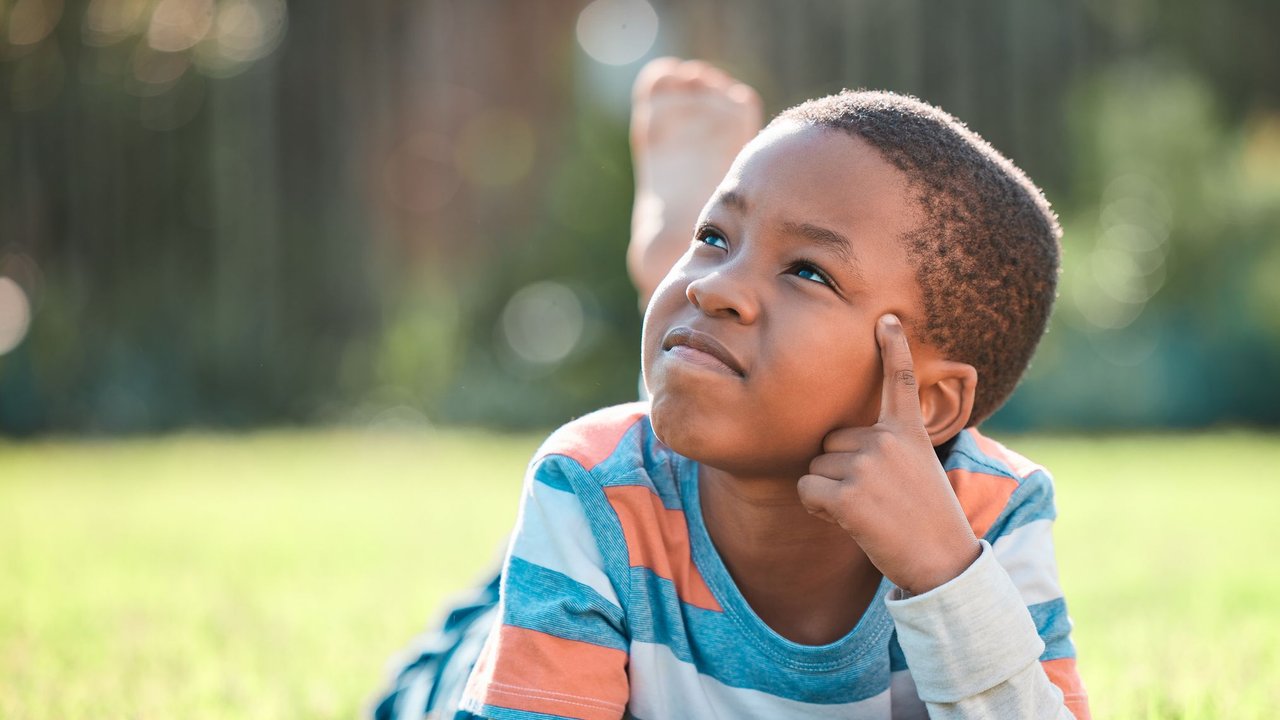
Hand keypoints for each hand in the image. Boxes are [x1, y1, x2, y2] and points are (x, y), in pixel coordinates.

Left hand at [797, 314, 979, 594]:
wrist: (943, 561)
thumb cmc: (926, 520)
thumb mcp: (917, 470)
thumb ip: (886, 447)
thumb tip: (839, 444)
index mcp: (907, 431)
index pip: (899, 380)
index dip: (892, 347)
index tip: (886, 317)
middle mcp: (886, 440)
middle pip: (830, 441)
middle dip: (838, 469)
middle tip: (874, 498)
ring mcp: (866, 464)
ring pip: (816, 466)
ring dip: (828, 491)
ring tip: (867, 511)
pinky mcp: (848, 494)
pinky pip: (807, 489)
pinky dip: (817, 508)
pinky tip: (850, 521)